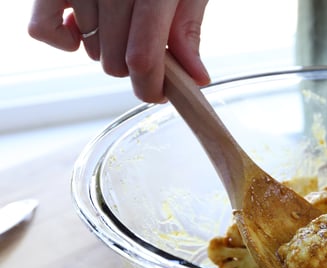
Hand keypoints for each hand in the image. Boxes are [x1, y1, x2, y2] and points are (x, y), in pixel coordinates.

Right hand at [28, 0, 210, 102]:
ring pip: (89, 50)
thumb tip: (195, 77)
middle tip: (148, 48)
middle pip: (115, 61)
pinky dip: (61, 39)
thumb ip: (188, 27)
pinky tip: (83, 28)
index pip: (143, 56)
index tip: (158, 94)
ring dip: (108, 49)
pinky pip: (41, 28)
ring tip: (123, 23)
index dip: (151, 87)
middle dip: (135, 67)